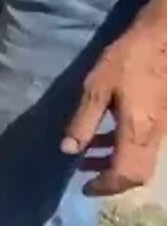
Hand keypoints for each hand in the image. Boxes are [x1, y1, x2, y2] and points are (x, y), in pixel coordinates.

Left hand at [62, 0, 166, 196]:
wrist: (163, 39)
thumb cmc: (128, 60)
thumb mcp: (96, 88)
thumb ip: (83, 121)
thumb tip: (68, 150)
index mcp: (138, 131)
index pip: (125, 174)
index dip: (105, 186)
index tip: (85, 186)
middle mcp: (155, 136)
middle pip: (137, 173)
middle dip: (112, 180)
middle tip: (87, 176)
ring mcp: (161, 128)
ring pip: (141, 159)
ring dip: (114, 162)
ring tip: (86, 156)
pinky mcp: (162, 118)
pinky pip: (144, 143)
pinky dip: (123, 146)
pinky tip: (102, 135)